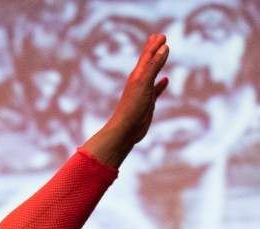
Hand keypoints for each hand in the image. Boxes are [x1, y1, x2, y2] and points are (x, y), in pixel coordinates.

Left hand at [108, 33, 169, 148]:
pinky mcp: (147, 104)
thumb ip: (154, 65)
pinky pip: (156, 90)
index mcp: (137, 75)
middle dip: (154, 49)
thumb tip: (164, 47)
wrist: (125, 131)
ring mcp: (144, 92)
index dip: (154, 45)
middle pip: (148, 61)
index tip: (161, 35)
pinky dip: (161, 84)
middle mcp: (139, 81)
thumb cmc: (132, 107)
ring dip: (158, 63)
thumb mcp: (144, 83)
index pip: (147, 55)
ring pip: (152, 74)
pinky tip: (165, 80)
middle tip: (159, 37)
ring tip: (163, 54)